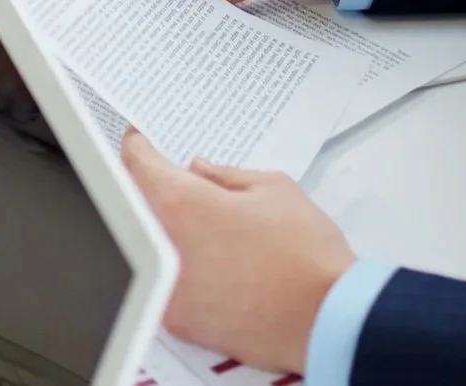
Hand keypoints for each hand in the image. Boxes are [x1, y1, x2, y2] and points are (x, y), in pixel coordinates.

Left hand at [118, 128, 353, 374]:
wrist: (330, 320)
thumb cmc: (307, 255)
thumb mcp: (274, 190)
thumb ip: (226, 175)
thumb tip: (199, 172)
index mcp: (181, 204)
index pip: (136, 162)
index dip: (140, 146)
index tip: (143, 142)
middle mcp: (163, 248)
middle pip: (136, 205)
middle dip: (152, 189)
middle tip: (176, 184)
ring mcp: (168, 289)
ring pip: (149, 248)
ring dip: (165, 232)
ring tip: (202, 228)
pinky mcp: (180, 322)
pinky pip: (165, 284)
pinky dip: (178, 269)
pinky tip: (211, 265)